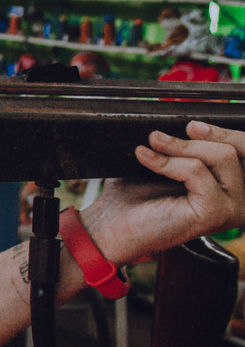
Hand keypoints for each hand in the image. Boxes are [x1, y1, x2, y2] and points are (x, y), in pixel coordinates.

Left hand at [82, 121, 244, 265]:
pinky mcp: (214, 213)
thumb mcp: (169, 162)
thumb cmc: (138, 197)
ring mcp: (231, 209)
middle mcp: (240, 200)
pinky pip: (198, 171)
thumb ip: (188, 144)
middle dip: (204, 135)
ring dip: (181, 146)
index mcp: (233, 187)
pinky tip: (146, 159)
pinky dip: (169, 162)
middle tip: (164, 135)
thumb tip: (194, 121)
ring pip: (222, 156)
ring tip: (152, 144)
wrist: (114, 225)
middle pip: (239, 148)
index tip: (192, 125)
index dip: (225, 132)